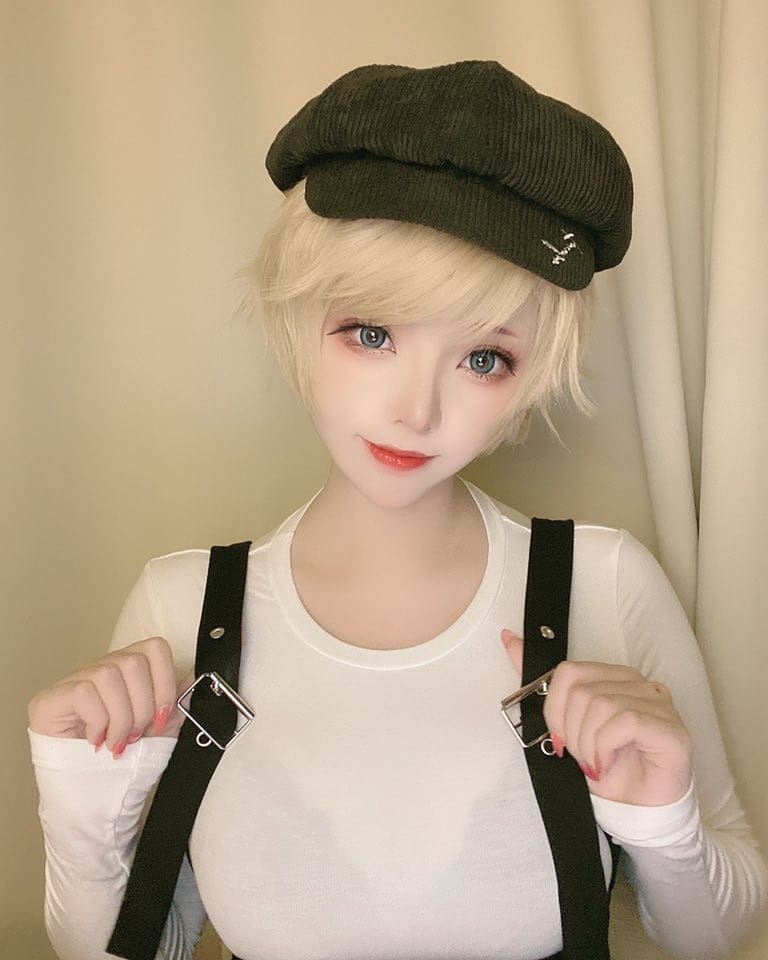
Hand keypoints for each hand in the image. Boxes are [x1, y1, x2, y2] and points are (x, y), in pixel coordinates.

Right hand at [27, 636, 190, 758]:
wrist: (84, 793)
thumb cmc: (120, 759)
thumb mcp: (157, 732)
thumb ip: (176, 705)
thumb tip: (196, 679)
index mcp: (128, 670)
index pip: (155, 648)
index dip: (165, 683)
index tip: (161, 718)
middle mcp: (101, 667)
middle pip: (134, 662)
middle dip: (142, 708)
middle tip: (135, 736)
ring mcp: (74, 680)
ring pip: (109, 675)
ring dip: (120, 717)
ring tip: (116, 741)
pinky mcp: (52, 698)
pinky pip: (84, 692)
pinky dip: (98, 721)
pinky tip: (95, 740)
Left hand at [501, 629, 692, 805]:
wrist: (634, 812)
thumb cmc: (603, 768)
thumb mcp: (564, 726)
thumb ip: (540, 684)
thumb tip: (509, 639)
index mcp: (613, 676)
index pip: (569, 671)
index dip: (555, 709)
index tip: (560, 739)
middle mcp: (639, 682)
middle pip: (582, 690)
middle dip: (572, 732)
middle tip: (583, 757)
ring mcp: (659, 703)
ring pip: (602, 705)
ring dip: (589, 745)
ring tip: (597, 764)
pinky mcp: (672, 728)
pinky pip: (624, 720)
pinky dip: (606, 748)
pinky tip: (608, 765)